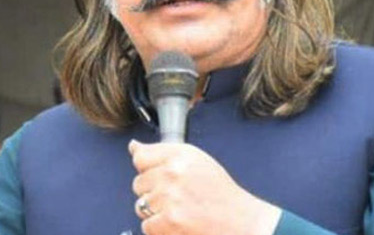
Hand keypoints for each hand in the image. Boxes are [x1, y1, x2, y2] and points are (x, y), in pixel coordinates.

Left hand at [129, 140, 280, 234]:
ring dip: (156, 212)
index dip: (148, 170)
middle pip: (139, 183)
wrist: (240, 222)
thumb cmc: (221, 194)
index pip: (141, 157)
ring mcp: (169, 198)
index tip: (157, 175)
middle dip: (153, 192)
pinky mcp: (168, 221)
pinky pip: (146, 225)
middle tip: (177, 197)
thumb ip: (163, 153)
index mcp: (180, 155)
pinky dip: (159, 228)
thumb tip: (134, 147)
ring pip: (140, 205)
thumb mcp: (196, 161)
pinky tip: (177, 223)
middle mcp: (173, 173)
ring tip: (179, 210)